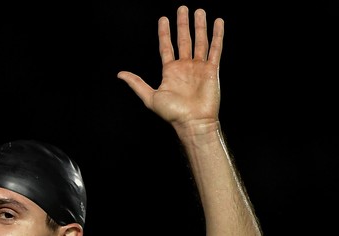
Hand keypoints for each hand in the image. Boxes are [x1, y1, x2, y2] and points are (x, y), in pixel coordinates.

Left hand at [117, 6, 222, 133]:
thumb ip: (137, 83)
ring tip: (198, 11)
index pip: (166, 47)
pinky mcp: (212, 69)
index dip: (164, 33)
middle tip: (182, 8)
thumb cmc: (172, 113)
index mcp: (170, 71)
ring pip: (200, 41)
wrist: (193, 121)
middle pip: (183, 40)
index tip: (163, 19)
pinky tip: (218, 22)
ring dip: (199, 26)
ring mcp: (199, 67)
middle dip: (182, 24)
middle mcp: (185, 66)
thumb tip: (120, 74)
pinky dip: (217, 35)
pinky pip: (215, 49)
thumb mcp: (150, 97)